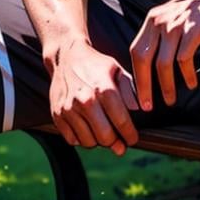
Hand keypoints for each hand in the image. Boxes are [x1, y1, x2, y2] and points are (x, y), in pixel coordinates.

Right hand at [49, 41, 138, 156]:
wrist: (65, 56)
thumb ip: (131, 91)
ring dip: (98, 141)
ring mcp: (69, 109)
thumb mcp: (117, 71)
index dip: (130, 135)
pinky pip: (72, 140)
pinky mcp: (57, 114)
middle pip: (105, 138)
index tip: (132, 139)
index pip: (122, 123)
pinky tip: (87, 128)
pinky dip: (81, 138)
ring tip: (102, 131)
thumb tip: (141, 111)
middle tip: (118, 139)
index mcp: (104, 89)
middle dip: (115, 142)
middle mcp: (85, 100)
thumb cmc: (95, 65)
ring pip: (88, 142)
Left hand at [129, 0, 199, 110]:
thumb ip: (159, 37)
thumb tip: (149, 68)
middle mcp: (159, 22)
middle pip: (144, 59)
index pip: (135, 52)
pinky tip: (191, 83)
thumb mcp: (171, 19)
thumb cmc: (195, 12)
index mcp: (151, 21)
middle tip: (148, 106)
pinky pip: (185, 58)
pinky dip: (187, 74)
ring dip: (166, 86)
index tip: (139, 95)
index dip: (136, 76)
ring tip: (171, 100)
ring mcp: (176, 25)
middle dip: (144, 86)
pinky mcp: (193, 30)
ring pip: (164, 63)